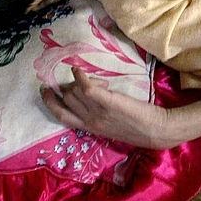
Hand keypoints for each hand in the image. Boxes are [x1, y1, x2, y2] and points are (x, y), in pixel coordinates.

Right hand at [41, 67, 176, 148]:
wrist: (156, 130)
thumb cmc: (136, 126)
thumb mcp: (110, 124)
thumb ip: (97, 114)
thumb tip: (88, 96)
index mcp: (89, 128)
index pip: (61, 116)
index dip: (50, 103)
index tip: (44, 91)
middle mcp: (90, 121)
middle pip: (66, 101)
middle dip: (66, 87)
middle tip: (76, 80)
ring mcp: (99, 112)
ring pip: (74, 93)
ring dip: (77, 81)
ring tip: (90, 79)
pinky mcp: (109, 102)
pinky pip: (88, 89)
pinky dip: (80, 77)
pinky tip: (78, 70)